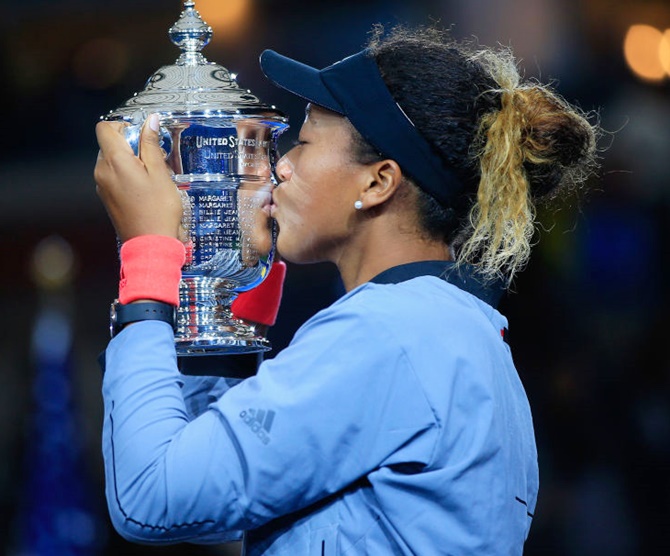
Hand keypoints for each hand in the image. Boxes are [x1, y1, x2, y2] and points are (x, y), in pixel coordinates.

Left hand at [94, 114, 183, 241]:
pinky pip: (113, 176)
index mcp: (114, 161)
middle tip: (153, 159)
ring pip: (111, 161)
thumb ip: (151, 144)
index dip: (123, 126)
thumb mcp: (160, 173)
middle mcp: (102, 171)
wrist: (151, 243)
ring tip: (151, 177)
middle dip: (130, 145)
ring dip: (129, 161)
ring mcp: (102, 186)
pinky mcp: (106, 197)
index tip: (142, 136)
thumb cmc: (158, 210)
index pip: (105, 128)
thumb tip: (150, 121)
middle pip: (109, 144)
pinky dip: (126, 175)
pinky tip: (144, 189)